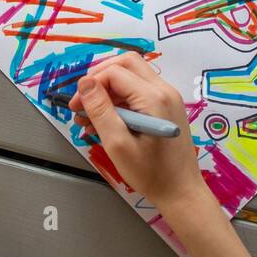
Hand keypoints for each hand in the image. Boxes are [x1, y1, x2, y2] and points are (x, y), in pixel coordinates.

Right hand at [69, 53, 212, 214]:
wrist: (181, 192)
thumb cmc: (151, 174)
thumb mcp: (118, 144)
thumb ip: (100, 110)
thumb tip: (84, 83)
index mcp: (154, 98)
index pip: (114, 72)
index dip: (90, 85)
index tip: (75, 107)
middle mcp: (164, 90)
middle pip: (126, 64)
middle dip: (100, 78)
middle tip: (83, 101)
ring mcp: (168, 97)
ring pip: (132, 76)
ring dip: (108, 90)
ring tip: (89, 116)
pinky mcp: (167, 106)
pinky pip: (139, 90)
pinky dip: (120, 99)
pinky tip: (106, 120)